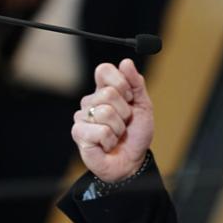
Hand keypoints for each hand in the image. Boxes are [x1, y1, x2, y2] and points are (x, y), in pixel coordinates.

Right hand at [72, 59, 153, 181]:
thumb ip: (137, 84)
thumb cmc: (136, 134)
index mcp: (104, 90)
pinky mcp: (78, 133)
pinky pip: (100, 131)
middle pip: (108, 93)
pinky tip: (107, 144)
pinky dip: (110, 140)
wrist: (132, 160)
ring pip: (105, 112)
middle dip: (125, 111)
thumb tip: (126, 62)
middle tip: (124, 123)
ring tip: (116, 134)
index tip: (129, 98)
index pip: (104, 70)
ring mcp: (82, 117)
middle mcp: (90, 101)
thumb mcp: (143, 106)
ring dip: (119, 128)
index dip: (121, 82)